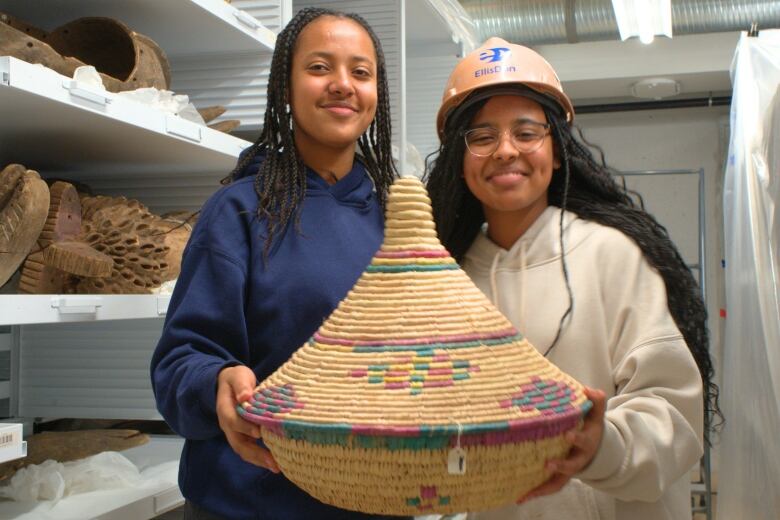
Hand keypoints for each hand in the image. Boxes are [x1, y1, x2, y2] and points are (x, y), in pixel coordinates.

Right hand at [216, 365, 279, 472]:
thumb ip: (241, 385)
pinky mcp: (242, 436)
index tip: (259, 433)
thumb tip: (245, 396)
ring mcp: (234, 432)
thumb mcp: (238, 376)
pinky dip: (260, 457)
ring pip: (244, 450)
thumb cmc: (236, 379)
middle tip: (273, 463)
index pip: (233, 421)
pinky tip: (275, 462)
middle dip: (255, 454)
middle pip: (238, 442)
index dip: (245, 427)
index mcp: (225, 409)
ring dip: (259, 460)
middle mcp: (228, 425)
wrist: (230, 384)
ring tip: (277, 467)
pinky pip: (249, 449)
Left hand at [517, 386, 606, 503]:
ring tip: (527, 492)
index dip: (577, 438)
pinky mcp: (558, 477)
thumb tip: (590, 390)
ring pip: (558, 482)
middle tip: (548, 464)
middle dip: (561, 466)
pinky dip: (535, 493)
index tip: (568, 435)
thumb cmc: (589, 426)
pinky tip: (519, 497)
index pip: (583, 440)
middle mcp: (578, 459)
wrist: (594, 448)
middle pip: (572, 466)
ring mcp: (568, 470)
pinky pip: (547, 487)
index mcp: (586, 442)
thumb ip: (596, 401)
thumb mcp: (595, 414)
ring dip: (543, 487)